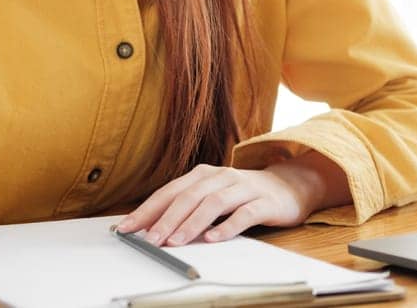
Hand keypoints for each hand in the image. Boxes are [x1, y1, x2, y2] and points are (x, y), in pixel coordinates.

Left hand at [114, 156, 345, 245]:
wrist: (288, 185)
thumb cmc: (242, 194)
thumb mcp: (212, 195)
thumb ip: (188, 207)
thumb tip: (153, 227)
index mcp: (202, 174)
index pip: (169, 192)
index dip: (147, 209)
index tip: (127, 227)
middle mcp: (219, 176)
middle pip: (188, 197)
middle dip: (166, 219)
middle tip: (150, 239)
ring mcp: (242, 187)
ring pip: (213, 203)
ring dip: (192, 223)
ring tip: (176, 241)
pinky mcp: (263, 201)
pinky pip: (244, 214)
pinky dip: (227, 226)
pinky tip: (214, 238)